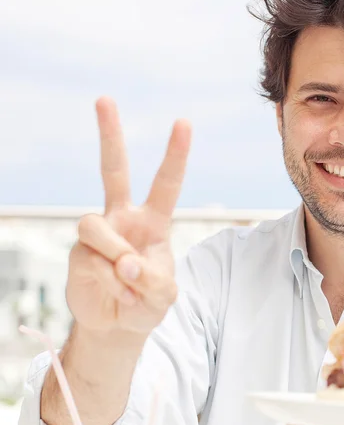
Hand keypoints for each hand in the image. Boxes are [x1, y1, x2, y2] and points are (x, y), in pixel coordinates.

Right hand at [66, 97, 190, 335]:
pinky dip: (110, 281)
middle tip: (105, 99)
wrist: (118, 325)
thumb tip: (127, 264)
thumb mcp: (164, 296)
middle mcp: (123, 219)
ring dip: (115, 257)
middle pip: (113, 171)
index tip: (183, 122)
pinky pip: (91, 258)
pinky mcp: (79, 253)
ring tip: (130, 283)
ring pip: (94, 225)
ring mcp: (99, 234)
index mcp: (153, 222)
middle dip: (109, 136)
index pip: (166, 184)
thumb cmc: (147, 302)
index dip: (175, 155)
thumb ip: (155, 281)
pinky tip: (119, 294)